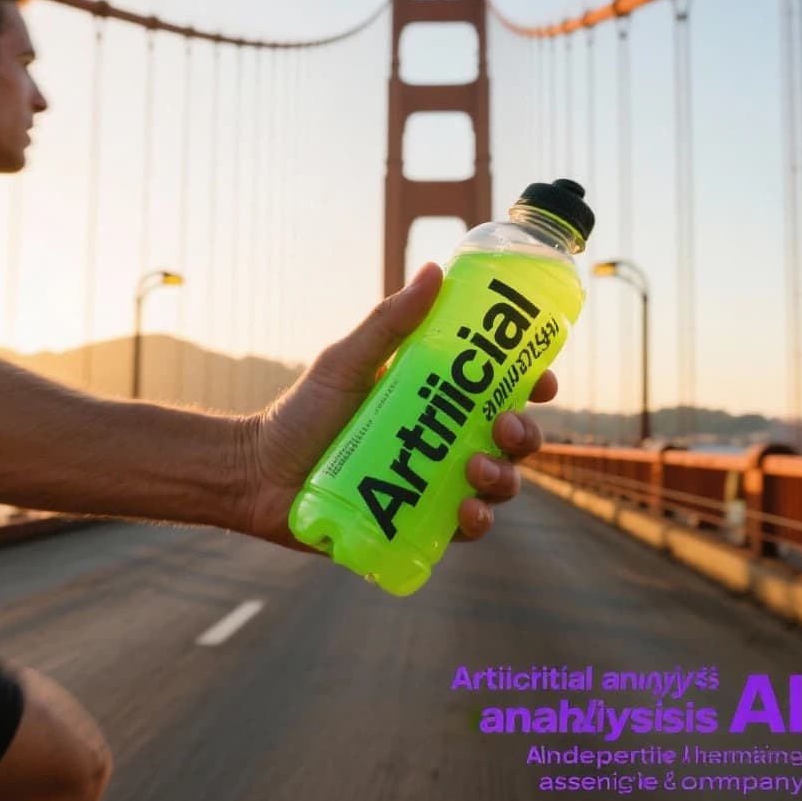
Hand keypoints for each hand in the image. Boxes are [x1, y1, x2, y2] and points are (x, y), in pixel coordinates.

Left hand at [240, 261, 557, 551]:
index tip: (544, 381)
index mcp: (436, 401)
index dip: (532, 387)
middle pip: (509, 441)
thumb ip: (389, 321)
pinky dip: (477, 523)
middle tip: (505, 425)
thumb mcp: (347, 362)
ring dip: (504, 478)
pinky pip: (464, 529)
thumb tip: (436, 270)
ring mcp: (433, 487)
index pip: (499, 393)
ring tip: (477, 469)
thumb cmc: (301, 413)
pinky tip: (468, 513)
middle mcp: (442, 444)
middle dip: (524, 434)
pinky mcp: (417, 526)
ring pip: (496, 485)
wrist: (257, 474)